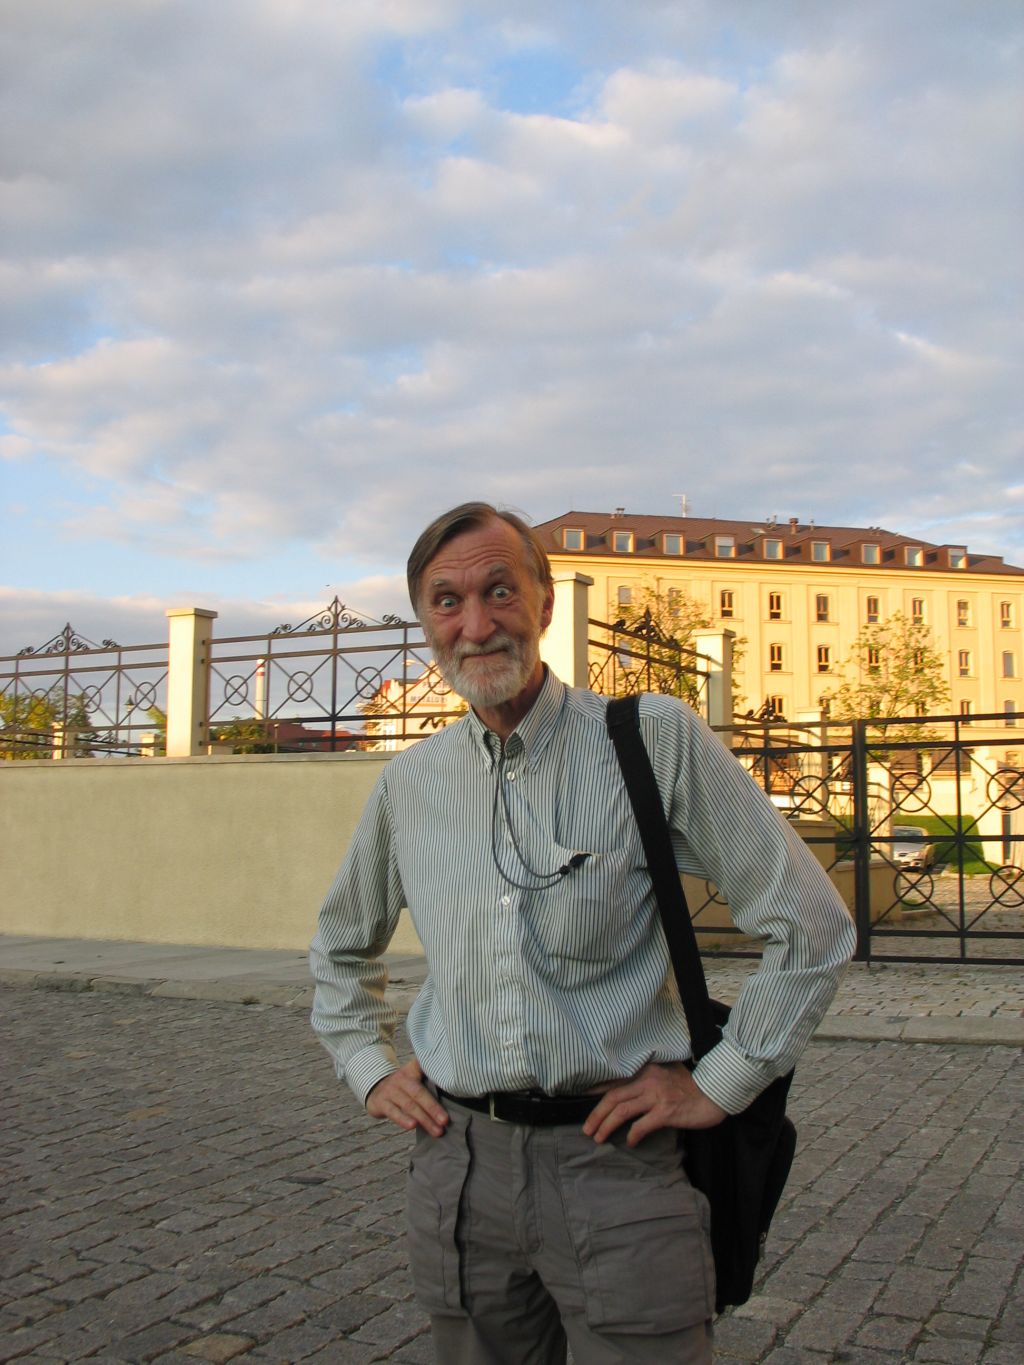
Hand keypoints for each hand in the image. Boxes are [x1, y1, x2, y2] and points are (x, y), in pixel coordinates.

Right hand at [365, 1059, 449, 1136]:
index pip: (426, 1069)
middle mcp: (402, 1079)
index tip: (452, 1081)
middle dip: (433, 1108)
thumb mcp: (414, 1076)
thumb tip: (457, 1088)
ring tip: (437, 1130)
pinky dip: (403, 1119)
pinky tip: (412, 1126)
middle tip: (446, 1121)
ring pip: (409, 1105)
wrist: (375, 1088)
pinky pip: (393, 1112)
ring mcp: (391, 1090)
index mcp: (412, 1070)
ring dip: (424, 1118)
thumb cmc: (403, 1087)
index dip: (437, 1073)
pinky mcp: (382, 1103)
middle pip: (419, 1093)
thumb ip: (430, 1078)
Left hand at [583, 1061, 727, 1146]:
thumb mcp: (666, 1073)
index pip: (614, 1080)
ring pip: (622, 1111)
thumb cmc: (691, 1086)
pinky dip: (632, 1135)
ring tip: (598, 1137)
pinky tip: (630, 1142)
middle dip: (596, 1114)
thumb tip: (626, 1089)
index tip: (581, 1099)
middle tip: (586, 1129)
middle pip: (613, 1097)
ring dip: (606, 1126)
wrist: (714, 1095)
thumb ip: (648, 1076)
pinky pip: (641, 1125)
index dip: (596, 1091)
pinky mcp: (665, 1112)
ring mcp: (656, 1095)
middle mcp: (648, 1079)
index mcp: (646, 1069)